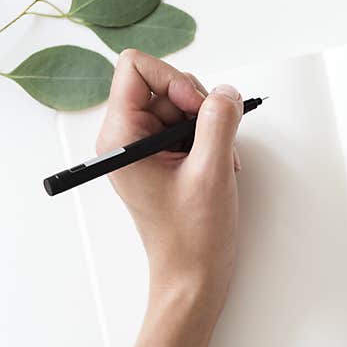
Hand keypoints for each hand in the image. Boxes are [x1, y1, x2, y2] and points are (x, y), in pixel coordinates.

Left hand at [96, 49, 243, 346]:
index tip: (198, 108)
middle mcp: (127, 138)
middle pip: (164, 83)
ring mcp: (145, 149)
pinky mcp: (163, 159)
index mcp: (120, 138)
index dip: (174, 79)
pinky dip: (210, 140)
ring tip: (218, 162)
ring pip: (182, 105)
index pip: (136, 68)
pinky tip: (218, 168)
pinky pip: (189, 127)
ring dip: (209, 126)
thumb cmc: (192, 237)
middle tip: (214, 140)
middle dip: (198, 105)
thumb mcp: (210, 172)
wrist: (193, 278)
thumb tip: (226, 91)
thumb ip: (218, 122)